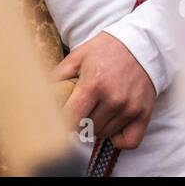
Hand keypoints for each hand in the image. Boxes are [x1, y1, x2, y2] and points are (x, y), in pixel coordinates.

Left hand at [53, 32, 155, 150]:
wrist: (141, 44)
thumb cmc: (106, 49)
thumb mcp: (79, 56)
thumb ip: (59, 75)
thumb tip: (40, 91)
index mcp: (93, 84)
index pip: (71, 117)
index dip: (63, 120)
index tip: (61, 115)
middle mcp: (113, 99)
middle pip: (87, 128)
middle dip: (79, 121)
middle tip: (80, 110)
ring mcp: (129, 108)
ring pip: (104, 133)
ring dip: (96, 127)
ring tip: (96, 111)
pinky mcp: (144, 113)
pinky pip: (129, 141)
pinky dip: (119, 139)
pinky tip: (112, 126)